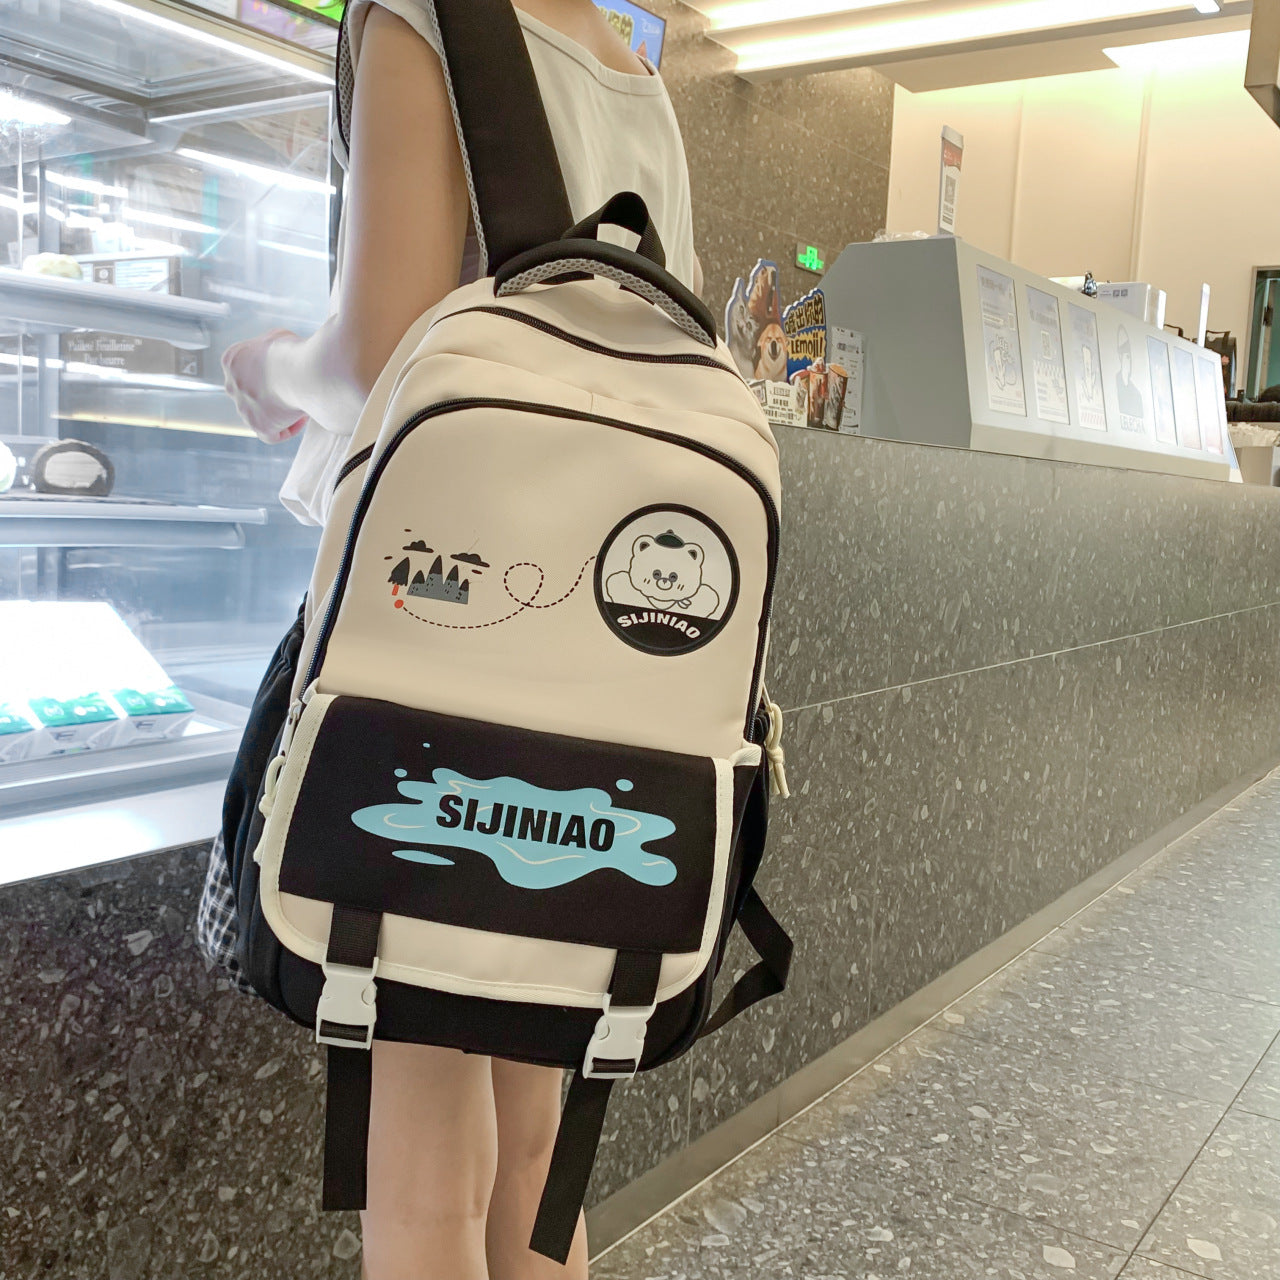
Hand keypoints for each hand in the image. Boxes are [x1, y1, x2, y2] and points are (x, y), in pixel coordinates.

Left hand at [222, 329, 308, 443]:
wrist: (301, 370)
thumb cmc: (293, 351)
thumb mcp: (278, 336)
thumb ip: (271, 347)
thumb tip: (280, 354)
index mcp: (232, 360)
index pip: (245, 371)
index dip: (268, 374)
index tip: (286, 375)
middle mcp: (232, 384)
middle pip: (250, 394)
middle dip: (272, 393)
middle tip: (293, 390)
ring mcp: (243, 407)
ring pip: (260, 415)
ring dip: (280, 411)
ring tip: (301, 403)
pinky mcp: (258, 425)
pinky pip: (270, 435)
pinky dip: (287, 429)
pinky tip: (301, 417)